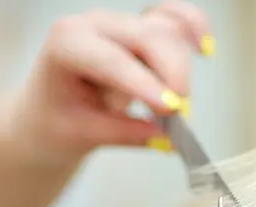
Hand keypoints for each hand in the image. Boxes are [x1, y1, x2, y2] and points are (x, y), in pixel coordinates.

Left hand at [10, 1, 212, 161]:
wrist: (50, 111)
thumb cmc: (57, 120)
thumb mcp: (83, 134)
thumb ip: (125, 134)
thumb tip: (166, 139)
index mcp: (67, 44)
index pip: (111, 60)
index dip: (143, 83)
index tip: (170, 109)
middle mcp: (95, 25)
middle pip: (147, 37)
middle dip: (171, 74)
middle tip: (180, 115)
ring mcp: (122, 24)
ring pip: (166, 31)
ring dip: (181, 67)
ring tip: (178, 106)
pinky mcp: (142, 29)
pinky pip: (173, 18)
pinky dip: (193, 26)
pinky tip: (205, 48)